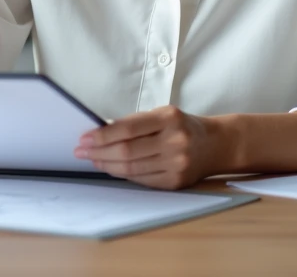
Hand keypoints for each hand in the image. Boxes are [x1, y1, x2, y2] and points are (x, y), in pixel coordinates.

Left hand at [73, 106, 222, 189]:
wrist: (215, 145)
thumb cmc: (182, 126)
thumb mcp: (162, 114)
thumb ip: (135, 123)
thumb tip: (100, 134)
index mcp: (169, 118)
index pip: (127, 129)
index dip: (102, 136)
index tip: (84, 138)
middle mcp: (175, 141)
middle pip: (127, 151)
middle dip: (99, 152)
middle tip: (81, 151)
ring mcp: (177, 164)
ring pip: (132, 168)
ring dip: (107, 165)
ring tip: (92, 160)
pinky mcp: (176, 182)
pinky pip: (142, 180)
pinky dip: (123, 174)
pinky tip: (111, 169)